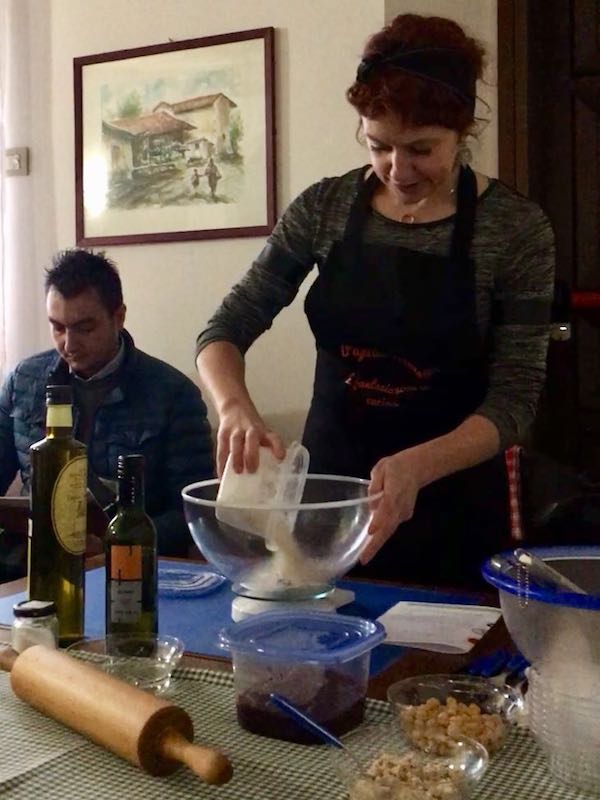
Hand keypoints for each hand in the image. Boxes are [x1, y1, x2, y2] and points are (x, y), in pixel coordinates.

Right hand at [216, 400, 285, 476]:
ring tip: (237, 471)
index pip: (273, 438)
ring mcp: (235, 431)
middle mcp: (250, 429)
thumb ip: (267, 447)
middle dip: (252, 455)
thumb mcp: (262, 432)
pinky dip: (221, 463)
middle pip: (252, 439)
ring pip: (235, 443)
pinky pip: (221, 450)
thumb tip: (272, 467)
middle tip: (252, 470)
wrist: (234, 407)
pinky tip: (221, 475)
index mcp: (263, 431)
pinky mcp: (223, 434)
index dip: (277, 447)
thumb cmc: (250, 426)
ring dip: (236, 458)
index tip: (280, 458)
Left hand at [361, 449, 424, 563]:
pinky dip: (381, 536)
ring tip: (365, 556)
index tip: (370, 532)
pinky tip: (371, 544)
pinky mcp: (405, 515)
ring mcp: (404, 512)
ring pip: (390, 530)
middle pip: (388, 527)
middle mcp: (401, 506)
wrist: (417, 468)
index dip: (379, 520)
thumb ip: (375, 485)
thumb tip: (371, 503)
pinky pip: (391, 527)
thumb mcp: (381, 469)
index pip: (387, 508)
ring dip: (377, 544)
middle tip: (364, 559)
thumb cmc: (396, 467)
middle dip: (376, 544)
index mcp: (395, 491)